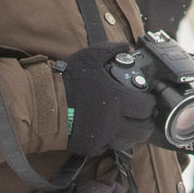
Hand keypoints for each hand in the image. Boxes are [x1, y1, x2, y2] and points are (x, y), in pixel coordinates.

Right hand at [59, 42, 156, 156]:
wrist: (43, 104)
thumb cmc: (68, 79)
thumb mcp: (90, 56)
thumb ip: (111, 49)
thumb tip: (127, 46)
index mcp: (117, 99)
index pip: (147, 107)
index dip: (149, 103)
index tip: (146, 99)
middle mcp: (113, 121)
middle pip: (144, 129)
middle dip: (146, 121)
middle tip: (140, 114)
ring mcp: (102, 137)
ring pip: (129, 141)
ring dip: (132, 132)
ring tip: (127, 123)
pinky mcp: (91, 148)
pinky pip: (110, 147)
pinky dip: (113, 140)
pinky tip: (109, 130)